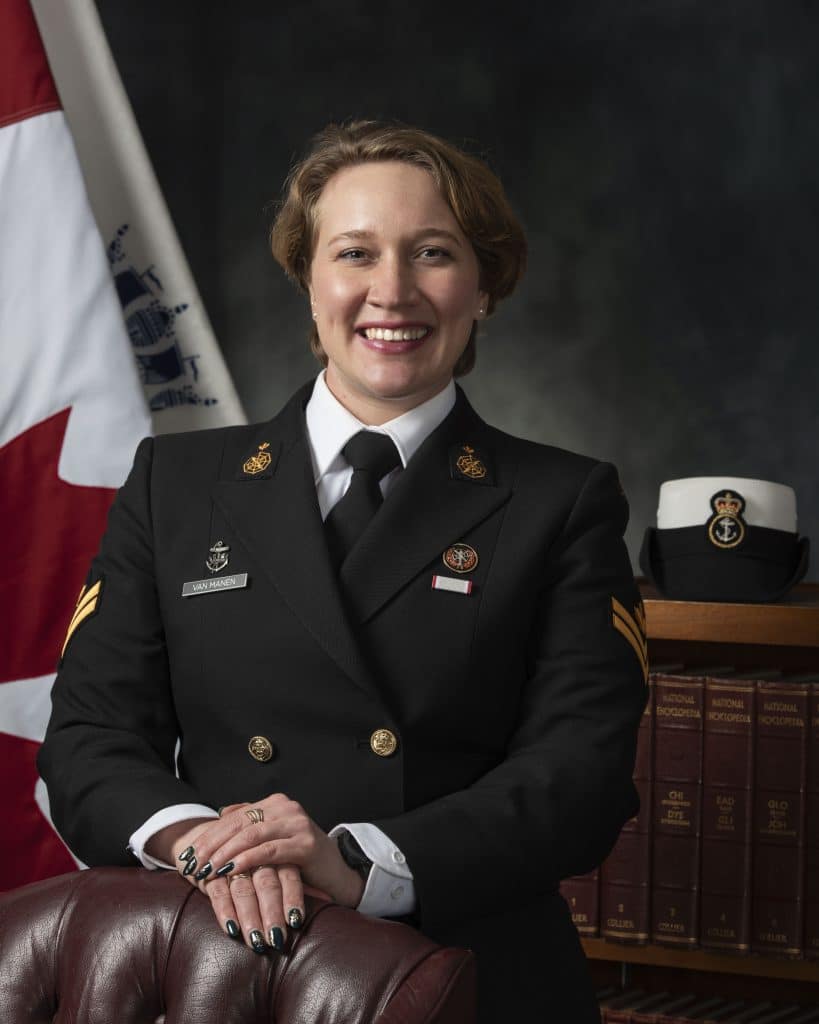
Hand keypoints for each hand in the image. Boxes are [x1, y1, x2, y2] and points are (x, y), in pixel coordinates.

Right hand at [162, 815, 304, 953]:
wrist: (214, 839)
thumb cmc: (256, 858)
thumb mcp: (278, 863)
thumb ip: (297, 880)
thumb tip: (328, 899)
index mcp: (275, 842)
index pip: (288, 872)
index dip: (292, 897)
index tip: (297, 921)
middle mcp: (255, 848)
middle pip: (266, 881)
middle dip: (272, 912)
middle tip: (278, 939)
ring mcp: (230, 857)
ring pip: (243, 888)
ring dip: (250, 917)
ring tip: (258, 943)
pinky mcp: (209, 868)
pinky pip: (218, 891)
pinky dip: (225, 910)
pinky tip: (232, 930)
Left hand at [184, 795, 364, 911]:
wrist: (337, 872)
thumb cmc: (300, 858)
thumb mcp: (273, 837)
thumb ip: (251, 821)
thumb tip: (222, 812)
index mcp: (275, 803)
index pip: (234, 817)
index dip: (209, 836)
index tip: (189, 855)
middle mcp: (286, 807)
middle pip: (239, 824)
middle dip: (212, 845)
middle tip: (191, 864)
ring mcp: (297, 823)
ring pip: (251, 835)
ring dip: (225, 853)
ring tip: (207, 869)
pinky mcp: (305, 843)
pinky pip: (269, 850)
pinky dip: (246, 859)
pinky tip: (231, 870)